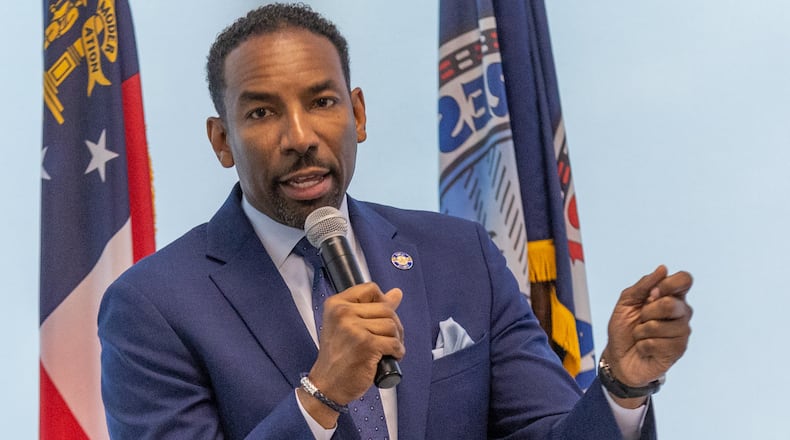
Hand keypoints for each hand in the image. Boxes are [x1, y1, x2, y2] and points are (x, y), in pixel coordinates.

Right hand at [307, 283, 403, 403]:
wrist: (328, 384)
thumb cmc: (338, 356)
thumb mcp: (348, 326)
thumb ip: (372, 307)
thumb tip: (397, 293)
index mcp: (336, 304)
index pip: (371, 289)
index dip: (382, 302)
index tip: (381, 317)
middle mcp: (343, 313)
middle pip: (385, 308)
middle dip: (394, 325)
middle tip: (389, 338)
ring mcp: (354, 328)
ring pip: (391, 325)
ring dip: (396, 339)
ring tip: (388, 349)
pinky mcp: (367, 344)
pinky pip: (394, 342)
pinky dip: (397, 351)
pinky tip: (390, 356)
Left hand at [602, 265, 692, 404]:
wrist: (618, 357)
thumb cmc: (624, 329)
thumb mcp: (626, 302)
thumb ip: (643, 286)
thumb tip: (662, 269)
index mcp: (670, 296)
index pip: (684, 280)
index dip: (669, 284)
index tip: (652, 293)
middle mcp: (681, 312)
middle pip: (670, 304)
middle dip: (646, 312)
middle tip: (641, 319)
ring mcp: (682, 331)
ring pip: (660, 325)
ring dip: (641, 331)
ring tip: (642, 335)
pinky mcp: (678, 349)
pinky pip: (656, 342)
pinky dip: (643, 344)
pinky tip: (644, 348)